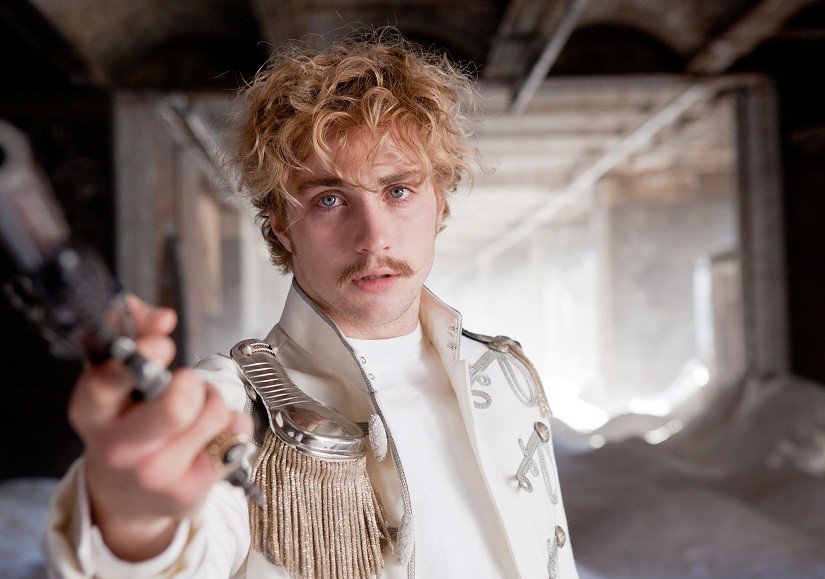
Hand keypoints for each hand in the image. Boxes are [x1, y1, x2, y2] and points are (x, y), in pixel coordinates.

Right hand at [68, 295, 250, 560]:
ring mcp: (156, 473)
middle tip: (186, 384)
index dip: (143, 354)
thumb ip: (133, 334)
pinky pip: (236, 434)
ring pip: (214, 413)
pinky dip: (233, 424)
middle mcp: (120, 447)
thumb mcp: (114, 382)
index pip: (108, 382)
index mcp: (93, 412)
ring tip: (197, 410)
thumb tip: (160, 316)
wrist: (127, 497)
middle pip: (176, 406)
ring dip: (214, 401)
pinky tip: (211, 434)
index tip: (163, 343)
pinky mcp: (189, 490)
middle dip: (192, 383)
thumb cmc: (126, 427)